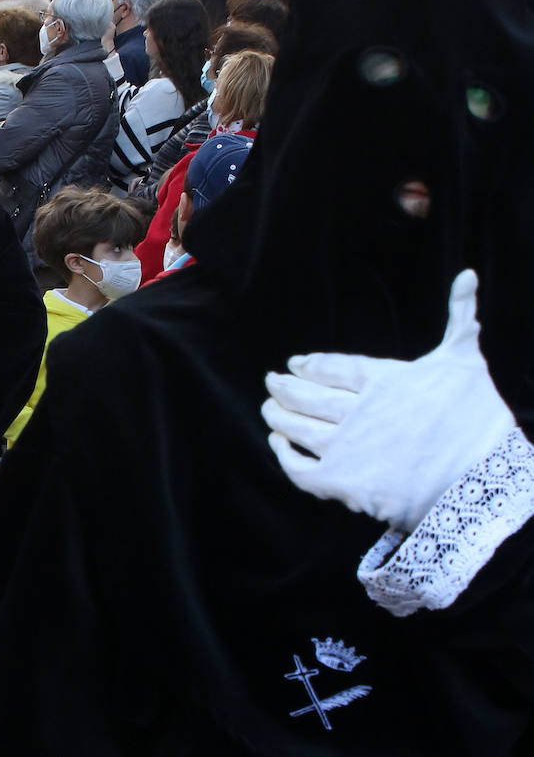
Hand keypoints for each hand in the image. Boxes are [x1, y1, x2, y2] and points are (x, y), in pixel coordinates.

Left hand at [263, 270, 515, 530]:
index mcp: (382, 379)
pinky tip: (278, 445)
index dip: (310, 365)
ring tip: (269, 409)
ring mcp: (347, 447)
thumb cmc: (479, 415)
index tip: (293, 363)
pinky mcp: (343, 482)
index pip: (333, 368)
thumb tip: (467, 275)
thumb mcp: (467, 359)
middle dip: (284, 388)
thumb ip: (460, 315)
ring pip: (298, 429)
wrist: (486, 477)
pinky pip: (300, 470)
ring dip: (279, 417)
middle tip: (270, 382)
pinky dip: (284, 457)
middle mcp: (357, 411)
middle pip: (307, 397)